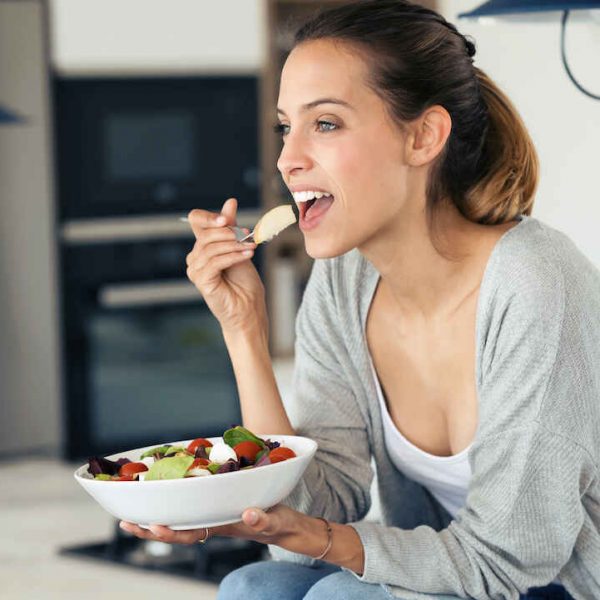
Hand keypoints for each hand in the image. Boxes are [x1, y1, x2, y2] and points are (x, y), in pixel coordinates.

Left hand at [119, 504, 312, 551]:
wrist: (287, 525)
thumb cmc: (281, 524)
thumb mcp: (274, 520)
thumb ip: (262, 520)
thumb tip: (247, 515)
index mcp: (221, 527)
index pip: (190, 533)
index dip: (170, 532)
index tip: (153, 526)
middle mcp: (211, 521)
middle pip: (176, 528)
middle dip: (149, 528)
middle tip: (125, 522)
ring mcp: (213, 513)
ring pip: (180, 517)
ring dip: (157, 514)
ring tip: (132, 510)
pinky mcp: (217, 502)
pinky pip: (191, 503)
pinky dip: (175, 498)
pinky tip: (165, 490)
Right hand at [185, 198, 265, 333]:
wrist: (248, 310)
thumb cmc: (244, 283)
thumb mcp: (240, 248)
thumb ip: (232, 227)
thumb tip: (230, 202)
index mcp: (203, 247)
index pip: (197, 220)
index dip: (210, 216)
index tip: (227, 219)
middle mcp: (195, 257)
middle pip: (206, 233)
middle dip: (230, 232)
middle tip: (249, 235)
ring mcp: (195, 270)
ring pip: (211, 247)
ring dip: (235, 245)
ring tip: (251, 247)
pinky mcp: (201, 281)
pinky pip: (214, 261)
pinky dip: (233, 256)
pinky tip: (247, 255)